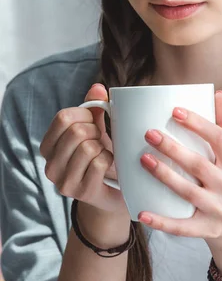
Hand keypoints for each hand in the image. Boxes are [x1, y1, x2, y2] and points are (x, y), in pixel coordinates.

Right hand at [40, 83, 129, 218]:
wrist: (113, 192)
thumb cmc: (101, 156)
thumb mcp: (95, 129)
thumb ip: (94, 108)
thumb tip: (98, 87)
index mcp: (48, 146)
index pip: (63, 117)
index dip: (85, 114)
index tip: (94, 122)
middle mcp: (50, 166)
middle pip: (76, 131)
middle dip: (96, 131)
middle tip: (101, 140)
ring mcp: (64, 182)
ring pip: (88, 147)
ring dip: (103, 147)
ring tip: (104, 153)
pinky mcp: (82, 193)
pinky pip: (99, 163)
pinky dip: (109, 159)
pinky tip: (108, 165)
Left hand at [138, 90, 221, 249]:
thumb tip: (218, 94)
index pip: (220, 139)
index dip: (198, 124)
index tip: (175, 111)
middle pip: (200, 165)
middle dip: (173, 148)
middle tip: (149, 133)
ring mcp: (219, 210)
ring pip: (188, 192)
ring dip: (164, 176)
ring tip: (143, 159)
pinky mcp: (207, 230)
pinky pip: (182, 227)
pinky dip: (162, 221)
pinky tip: (141, 212)